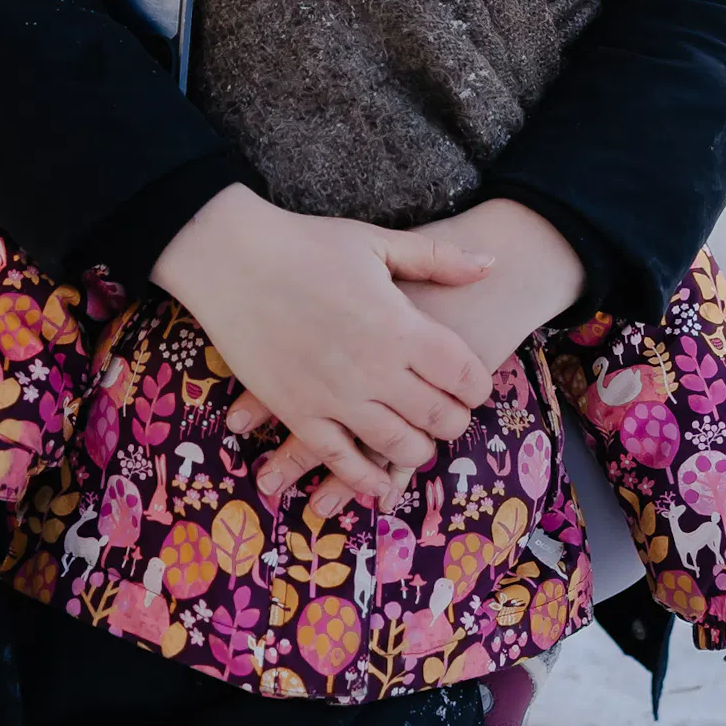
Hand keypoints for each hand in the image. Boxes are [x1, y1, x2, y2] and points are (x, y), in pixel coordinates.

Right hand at [232, 199, 584, 514]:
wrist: (232, 259)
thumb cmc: (306, 244)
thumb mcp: (378, 243)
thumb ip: (439, 258)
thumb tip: (492, 264)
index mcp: (400, 326)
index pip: (464, 374)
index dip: (477, 385)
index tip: (474, 385)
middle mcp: (375, 369)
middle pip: (440, 416)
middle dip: (454, 420)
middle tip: (452, 414)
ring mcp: (335, 396)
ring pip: (398, 445)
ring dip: (419, 449)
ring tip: (420, 440)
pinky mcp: (298, 412)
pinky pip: (341, 460)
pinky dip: (366, 479)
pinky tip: (380, 483)